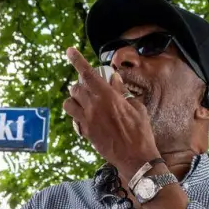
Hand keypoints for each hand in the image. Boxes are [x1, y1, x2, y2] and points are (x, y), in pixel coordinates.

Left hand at [62, 47, 160, 180]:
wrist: (135, 157)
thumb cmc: (140, 132)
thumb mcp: (137, 107)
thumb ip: (122, 92)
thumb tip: (114, 79)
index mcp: (108, 96)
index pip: (88, 73)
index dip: (77, 60)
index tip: (69, 51)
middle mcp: (94, 106)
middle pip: (76, 88)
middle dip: (80, 85)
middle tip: (89, 88)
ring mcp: (87, 120)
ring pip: (68, 103)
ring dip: (74, 100)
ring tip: (84, 102)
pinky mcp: (86, 133)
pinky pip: (73, 119)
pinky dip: (76, 115)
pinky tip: (87, 118)